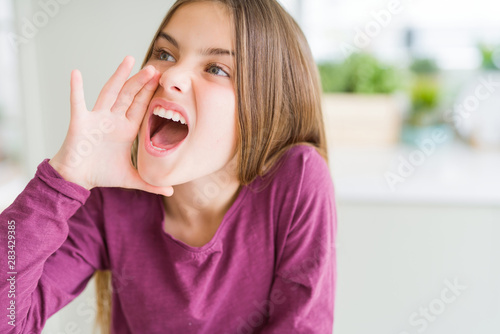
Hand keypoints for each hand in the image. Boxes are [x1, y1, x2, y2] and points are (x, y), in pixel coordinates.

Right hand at [49, 56, 173, 196]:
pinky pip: (77, 102)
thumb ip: (151, 184)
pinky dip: (76, 88)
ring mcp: (97, 118)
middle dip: (141, 81)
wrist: (78, 179)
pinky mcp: (80, 121)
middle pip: (129, 95)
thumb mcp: (131, 178)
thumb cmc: (102, 174)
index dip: (151, 94)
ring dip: (118, 76)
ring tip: (128, 60)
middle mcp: (113, 119)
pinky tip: (75, 73)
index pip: (141, 107)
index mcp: (126, 129)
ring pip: (110, 92)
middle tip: (155, 67)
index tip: (162, 80)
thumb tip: (171, 191)